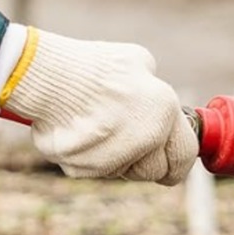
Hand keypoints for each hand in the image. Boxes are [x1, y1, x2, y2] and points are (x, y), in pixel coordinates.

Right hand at [1, 27, 197, 184]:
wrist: (48, 77)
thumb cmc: (93, 65)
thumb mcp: (138, 63)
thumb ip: (155, 91)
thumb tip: (156, 103)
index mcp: (162, 114)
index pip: (184, 157)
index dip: (178, 162)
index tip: (169, 161)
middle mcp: (144, 141)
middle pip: (153, 171)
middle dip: (143, 161)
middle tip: (126, 141)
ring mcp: (112, 159)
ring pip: (119, 170)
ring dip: (113, 156)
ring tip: (95, 125)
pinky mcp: (82, 169)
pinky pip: (90, 170)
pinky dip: (85, 155)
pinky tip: (76, 130)